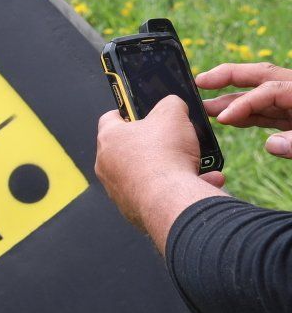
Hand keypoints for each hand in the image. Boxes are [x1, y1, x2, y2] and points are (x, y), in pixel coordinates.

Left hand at [94, 97, 225, 251]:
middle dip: (157, 143)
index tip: (142, 113)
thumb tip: (172, 104)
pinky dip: (181, 187)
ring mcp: (119, 190)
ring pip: (150, 173)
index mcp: (109, 139)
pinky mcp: (134, 209)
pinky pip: (160, 194)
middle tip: (176, 140)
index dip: (128, 112)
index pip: (110, 118)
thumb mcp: (173, 114)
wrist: (171, 199)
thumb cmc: (165, 155)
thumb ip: (171, 103)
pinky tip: (204, 181)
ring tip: (198, 163)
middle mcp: (107, 165)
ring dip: (176, 167)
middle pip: (132, 148)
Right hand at [198, 61, 291, 156]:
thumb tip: (271, 145)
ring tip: (204, 106)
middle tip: (200, 82)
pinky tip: (227, 119)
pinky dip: (245, 114)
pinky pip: (265, 113)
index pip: (268, 90)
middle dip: (228, 77)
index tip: (222, 119)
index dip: (243, 103)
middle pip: (260, 76)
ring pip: (259, 97)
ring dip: (231, 100)